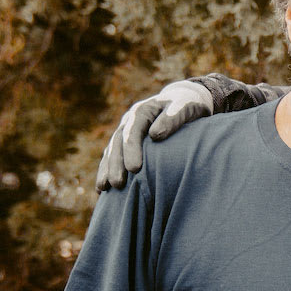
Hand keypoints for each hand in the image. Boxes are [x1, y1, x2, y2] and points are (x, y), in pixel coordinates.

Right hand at [96, 80, 215, 190]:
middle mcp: (129, 121)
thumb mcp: (185, 106)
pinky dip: (107, 171)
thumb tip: (155, 135)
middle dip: (116, 164)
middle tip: (117, 184)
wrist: (183, 101)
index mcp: (142, 111)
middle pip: (118, 142)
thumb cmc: (188, 105)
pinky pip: (113, 157)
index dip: (131, 149)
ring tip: (104, 189)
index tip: (134, 169)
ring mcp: (125, 132)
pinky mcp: (126, 143)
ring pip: (112, 150)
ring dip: (107, 169)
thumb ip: (173, 118)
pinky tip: (103, 190)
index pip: (133, 131)